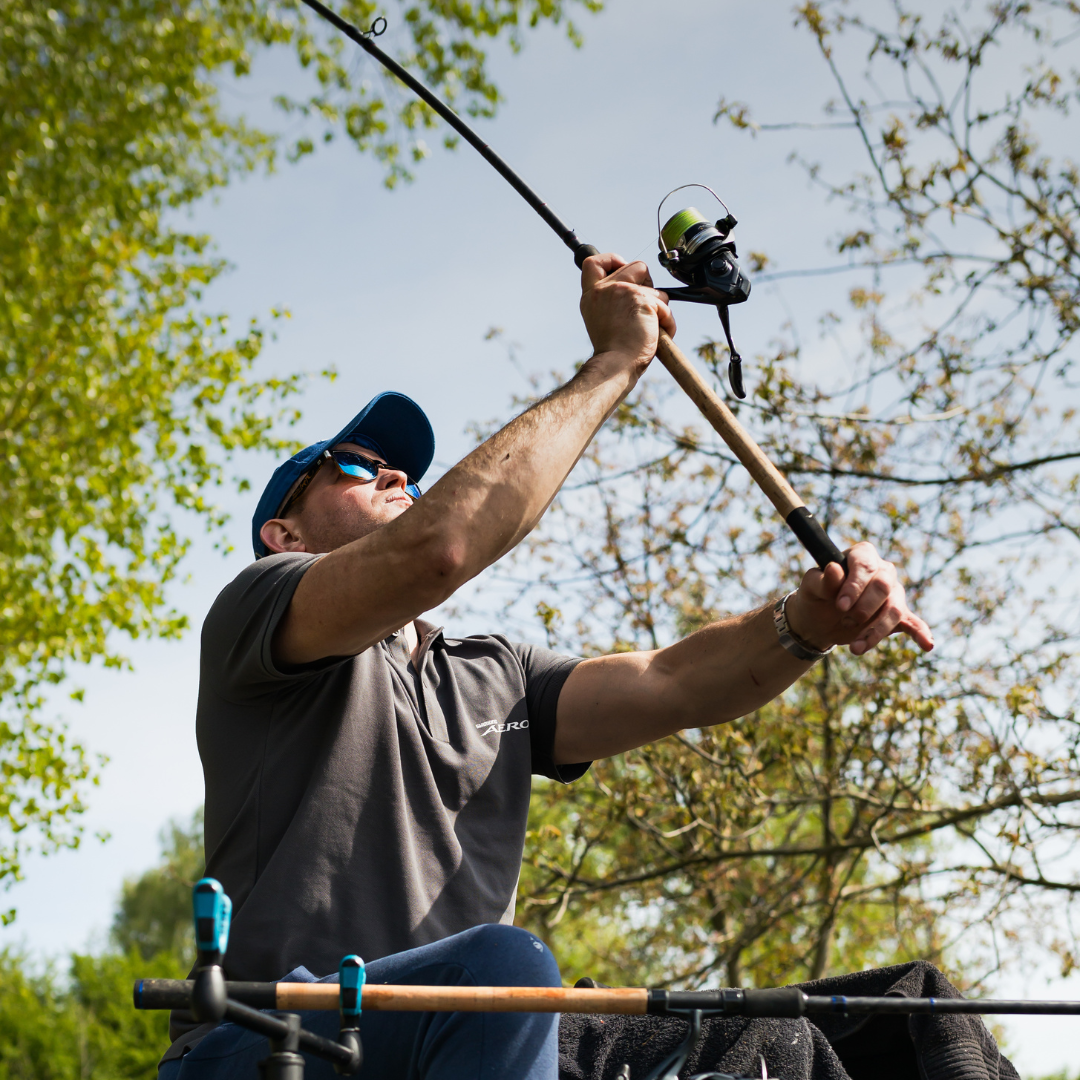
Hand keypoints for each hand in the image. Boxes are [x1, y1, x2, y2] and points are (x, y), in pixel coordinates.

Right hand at [579, 253, 675, 372]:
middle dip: (647, 284)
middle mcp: (605, 290)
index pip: (593, 262)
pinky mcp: (643, 300)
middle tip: (644, 307)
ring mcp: (623, 292)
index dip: (612, 259)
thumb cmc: (613, 351)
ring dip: (659, 308)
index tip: (622, 266)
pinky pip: (665, 306)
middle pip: (636, 266)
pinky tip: (656, 335)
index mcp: (592, 296)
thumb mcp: (602, 319)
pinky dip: (666, 322)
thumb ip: (612, 300)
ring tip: (648, 328)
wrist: (616, 365)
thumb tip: (636, 289)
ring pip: (655, 288)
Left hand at [785, 541, 933, 655]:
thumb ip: (823, 580)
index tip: (841, 606)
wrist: (819, 619)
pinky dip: (920, 633)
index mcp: (862, 555)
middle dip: (865, 608)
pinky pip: (913, 623)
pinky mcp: (898, 616)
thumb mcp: (811, 587)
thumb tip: (834, 568)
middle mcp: (882, 571)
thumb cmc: (816, 595)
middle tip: (846, 621)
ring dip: (875, 631)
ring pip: (894, 610)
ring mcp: (893, 593)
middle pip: (884, 587)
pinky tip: (927, 645)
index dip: (855, 586)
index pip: (865, 566)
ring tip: (856, 648)